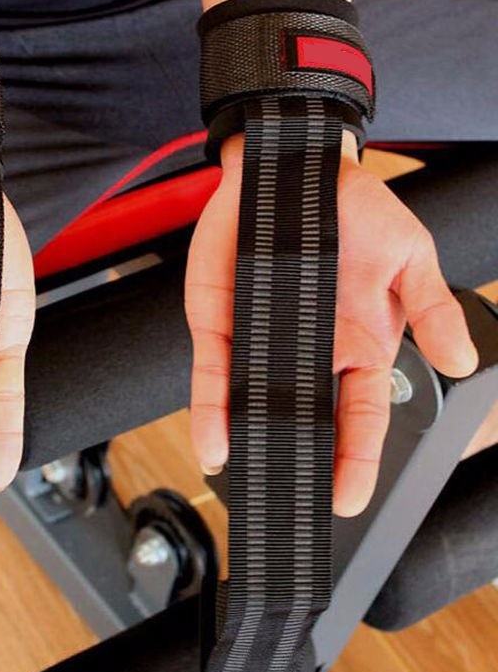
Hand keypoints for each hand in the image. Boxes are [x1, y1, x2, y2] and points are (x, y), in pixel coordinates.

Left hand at [186, 134, 477, 516]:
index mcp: (357, 345)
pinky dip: (211, 408)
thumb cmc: (354, 211)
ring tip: (248, 485)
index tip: (347, 498)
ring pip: (251, 405)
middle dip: (298, 462)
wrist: (293, 167)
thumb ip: (431, 310)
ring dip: (248, 445)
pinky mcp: (220, 323)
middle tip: (291, 504)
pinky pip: (213, 373)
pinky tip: (213, 442)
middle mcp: (306, 351)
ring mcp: (260, 339)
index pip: (360, 416)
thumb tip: (459, 360)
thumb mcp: (408, 257)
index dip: (356, 459)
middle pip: (302, 420)